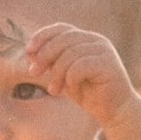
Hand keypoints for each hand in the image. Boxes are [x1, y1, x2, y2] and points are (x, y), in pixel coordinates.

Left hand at [11, 20, 140, 139]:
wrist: (112, 110)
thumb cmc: (87, 93)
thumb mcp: (63, 77)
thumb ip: (50, 63)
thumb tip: (29, 52)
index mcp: (85, 39)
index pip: (61, 28)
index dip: (43, 36)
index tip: (28, 50)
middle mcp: (95, 40)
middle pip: (64, 38)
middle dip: (44, 55)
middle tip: (33, 73)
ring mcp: (103, 50)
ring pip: (70, 53)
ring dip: (56, 73)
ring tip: (54, 91)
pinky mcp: (108, 63)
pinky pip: (80, 66)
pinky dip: (71, 80)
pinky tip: (73, 91)